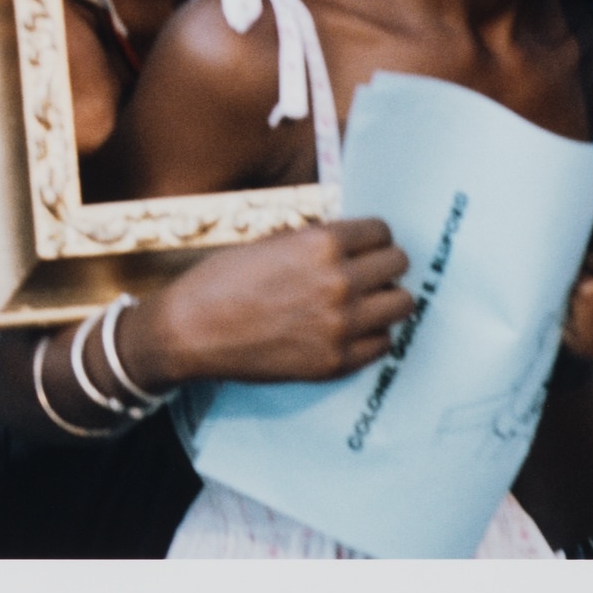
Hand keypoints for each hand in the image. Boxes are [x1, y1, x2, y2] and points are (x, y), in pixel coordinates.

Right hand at [131, 219, 413, 390]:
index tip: (364, 245)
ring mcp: (341, 325)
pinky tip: (349, 330)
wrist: (190, 331)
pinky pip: (383, 343)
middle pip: (398, 264)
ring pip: (402, 304)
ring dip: (384, 299)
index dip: (372, 237)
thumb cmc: (221, 281)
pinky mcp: (337, 361)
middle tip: (366, 272)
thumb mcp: (271, 243)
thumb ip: (316, 243)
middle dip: (383, 264)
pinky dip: (372, 334)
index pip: (381, 231)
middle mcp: (339, 282)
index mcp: (321, 244)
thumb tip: (352, 244)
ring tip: (363, 302)